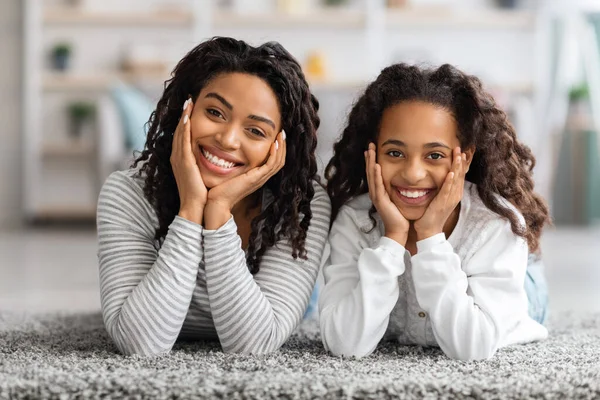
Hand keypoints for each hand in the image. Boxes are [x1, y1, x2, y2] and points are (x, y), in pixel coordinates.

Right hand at [171, 98, 206, 223]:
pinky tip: (187, 117)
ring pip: (179, 133)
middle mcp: (177, 157)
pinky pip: (183, 141)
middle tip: (188, 100)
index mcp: (182, 160)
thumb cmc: (202, 194)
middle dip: (183, 115)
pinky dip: (184, 128)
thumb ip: (205, 165)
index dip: (186, 122)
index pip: (183, 136)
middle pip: (179, 131)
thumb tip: (215, 159)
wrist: (196, 207)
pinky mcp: (183, 162)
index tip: (191, 109)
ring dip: (183, 116)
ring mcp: (179, 159)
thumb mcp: (202, 175)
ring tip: (188, 103)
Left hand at [204, 130, 285, 229]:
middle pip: (280, 161)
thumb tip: (229, 153)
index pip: (274, 162)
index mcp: (257, 177)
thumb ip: (234, 165)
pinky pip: (270, 165)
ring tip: (281, 136)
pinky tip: (274, 144)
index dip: (278, 150)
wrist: (218, 202)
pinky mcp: (256, 178)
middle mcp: (261, 178)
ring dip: (281, 148)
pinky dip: (274, 154)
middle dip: (283, 146)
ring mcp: (260, 179)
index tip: (277, 137)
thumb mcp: (230, 173)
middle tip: (283, 133)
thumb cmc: (220, 189)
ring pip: (278, 162)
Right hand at [365, 143, 408, 245]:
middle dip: (369, 157)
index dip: (372, 160)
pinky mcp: (380, 200)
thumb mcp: (397, 199)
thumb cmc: (399, 216)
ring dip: (370, 162)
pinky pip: (378, 185)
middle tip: (369, 144)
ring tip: (370, 150)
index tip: (372, 149)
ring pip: (372, 176)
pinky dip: (376, 175)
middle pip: (370, 172)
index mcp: (379, 191)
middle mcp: (375, 192)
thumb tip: (402, 180)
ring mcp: (377, 196)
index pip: (374, 173)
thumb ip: (396, 189)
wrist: (399, 230)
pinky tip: (376, 165)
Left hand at [414, 147, 467, 240]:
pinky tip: (450, 173)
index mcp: (454, 193)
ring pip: (455, 180)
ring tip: (458, 155)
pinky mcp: (442, 204)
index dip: (461, 163)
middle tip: (460, 147)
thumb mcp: (439, 198)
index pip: (459, 175)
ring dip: (457, 167)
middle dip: (460, 161)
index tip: (462, 151)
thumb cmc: (431, 214)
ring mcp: (450, 200)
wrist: (429, 230)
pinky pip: (447, 191)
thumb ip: (441, 188)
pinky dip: (449, 182)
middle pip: (460, 175)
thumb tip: (440, 177)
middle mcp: (455, 195)